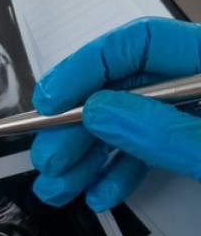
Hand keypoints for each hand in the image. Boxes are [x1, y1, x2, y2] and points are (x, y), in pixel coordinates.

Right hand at [31, 17, 200, 210]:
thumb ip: (162, 131)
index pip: (140, 43)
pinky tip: (99, 191)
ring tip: (60, 184)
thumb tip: (98, 111)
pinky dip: (118, 172)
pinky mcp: (195, 148)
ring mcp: (198, 116)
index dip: (87, 68)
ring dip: (86, 157)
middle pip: (125, 87)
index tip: (49, 103)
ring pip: (128, 125)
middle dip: (77, 126)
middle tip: (49, 156)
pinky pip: (149, 151)